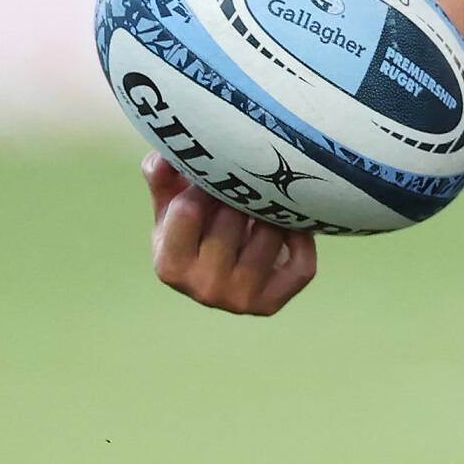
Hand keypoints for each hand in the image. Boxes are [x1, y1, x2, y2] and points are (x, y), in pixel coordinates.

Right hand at [143, 153, 317, 316]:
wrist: (223, 269)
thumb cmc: (194, 227)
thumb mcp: (170, 203)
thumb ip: (162, 176)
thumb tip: (168, 159)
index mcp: (170, 266)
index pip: (189, 210)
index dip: (204, 184)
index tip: (215, 174)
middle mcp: (203, 289)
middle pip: (233, 218)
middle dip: (240, 195)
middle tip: (244, 187)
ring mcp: (240, 300)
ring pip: (271, 235)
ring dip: (272, 212)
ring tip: (264, 206)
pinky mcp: (272, 304)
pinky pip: (301, 263)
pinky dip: (301, 238)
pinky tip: (290, 225)